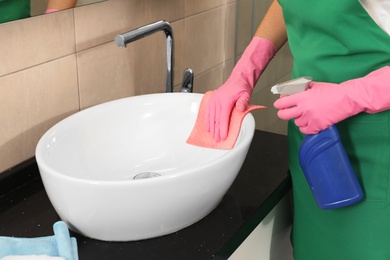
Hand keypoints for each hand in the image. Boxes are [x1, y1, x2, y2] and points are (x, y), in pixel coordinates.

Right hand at [206, 78, 252, 141]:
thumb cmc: (242, 87)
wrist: (238, 78)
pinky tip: (208, 127)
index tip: (223, 136)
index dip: (223, 129)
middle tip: (217, 140)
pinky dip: (208, 120)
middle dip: (216, 131)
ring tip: (212, 136)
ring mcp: (214, 100)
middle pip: (216, 119)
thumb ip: (243, 102)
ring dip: (211, 127)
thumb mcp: (246, 94)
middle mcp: (218, 100)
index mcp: (226, 100)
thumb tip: (240, 110)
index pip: (223, 118)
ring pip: (211, 117)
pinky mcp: (212, 100)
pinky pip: (208, 112)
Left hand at [274, 66, 389, 133]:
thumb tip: (290, 92)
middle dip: (283, 113)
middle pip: (283, 115)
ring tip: (307, 114)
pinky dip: (305, 127)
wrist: (347, 99)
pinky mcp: (317, 126)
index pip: (281, 103)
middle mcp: (304, 108)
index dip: (279, 104)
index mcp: (302, 97)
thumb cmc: (332, 91)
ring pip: (296, 122)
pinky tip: (310, 122)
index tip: (280, 105)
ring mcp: (310, 118)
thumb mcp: (314, 86)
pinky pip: (304, 130)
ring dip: (299, 119)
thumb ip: (301, 89)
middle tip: (286, 112)